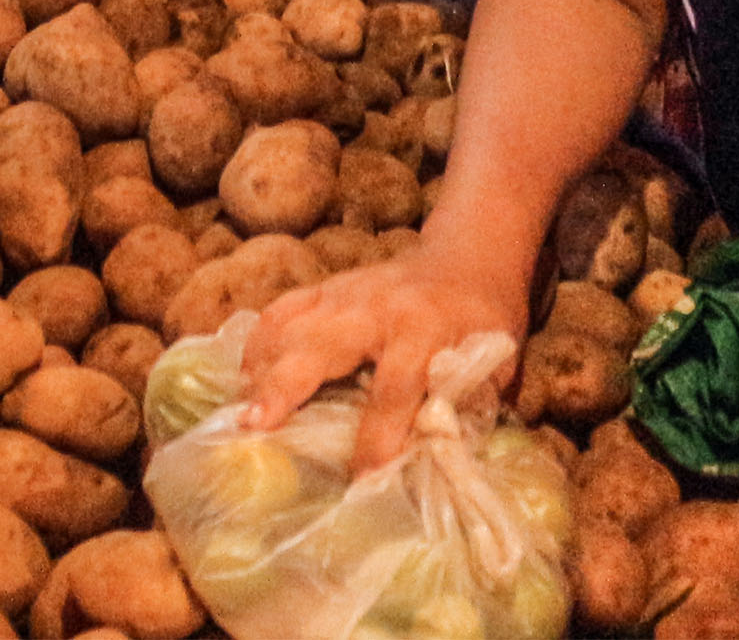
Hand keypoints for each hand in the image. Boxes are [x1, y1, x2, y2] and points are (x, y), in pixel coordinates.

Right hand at [245, 250, 533, 474]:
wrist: (468, 257)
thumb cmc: (483, 320)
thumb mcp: (498, 363)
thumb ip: (467, 404)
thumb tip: (437, 459)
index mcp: (424, 329)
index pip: (395, 388)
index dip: (378, 437)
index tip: (360, 481)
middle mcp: (376, 307)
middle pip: (318, 345)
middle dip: (284, 388)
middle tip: (253, 426)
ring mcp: (344, 291)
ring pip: (289, 324)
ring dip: (260, 366)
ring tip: (241, 409)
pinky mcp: (326, 287)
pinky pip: (282, 309)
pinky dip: (258, 341)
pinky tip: (244, 374)